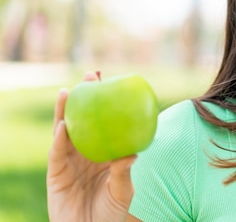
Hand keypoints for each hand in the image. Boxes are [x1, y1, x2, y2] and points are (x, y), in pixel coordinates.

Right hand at [47, 71, 134, 221]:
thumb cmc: (111, 214)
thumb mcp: (124, 191)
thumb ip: (124, 172)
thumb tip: (132, 153)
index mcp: (104, 152)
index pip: (104, 121)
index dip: (105, 102)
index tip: (111, 81)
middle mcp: (85, 153)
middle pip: (83, 119)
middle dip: (84, 97)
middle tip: (90, 75)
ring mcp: (69, 162)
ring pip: (65, 131)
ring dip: (65, 111)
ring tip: (67, 91)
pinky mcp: (56, 175)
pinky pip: (57, 154)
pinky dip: (59, 139)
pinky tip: (63, 124)